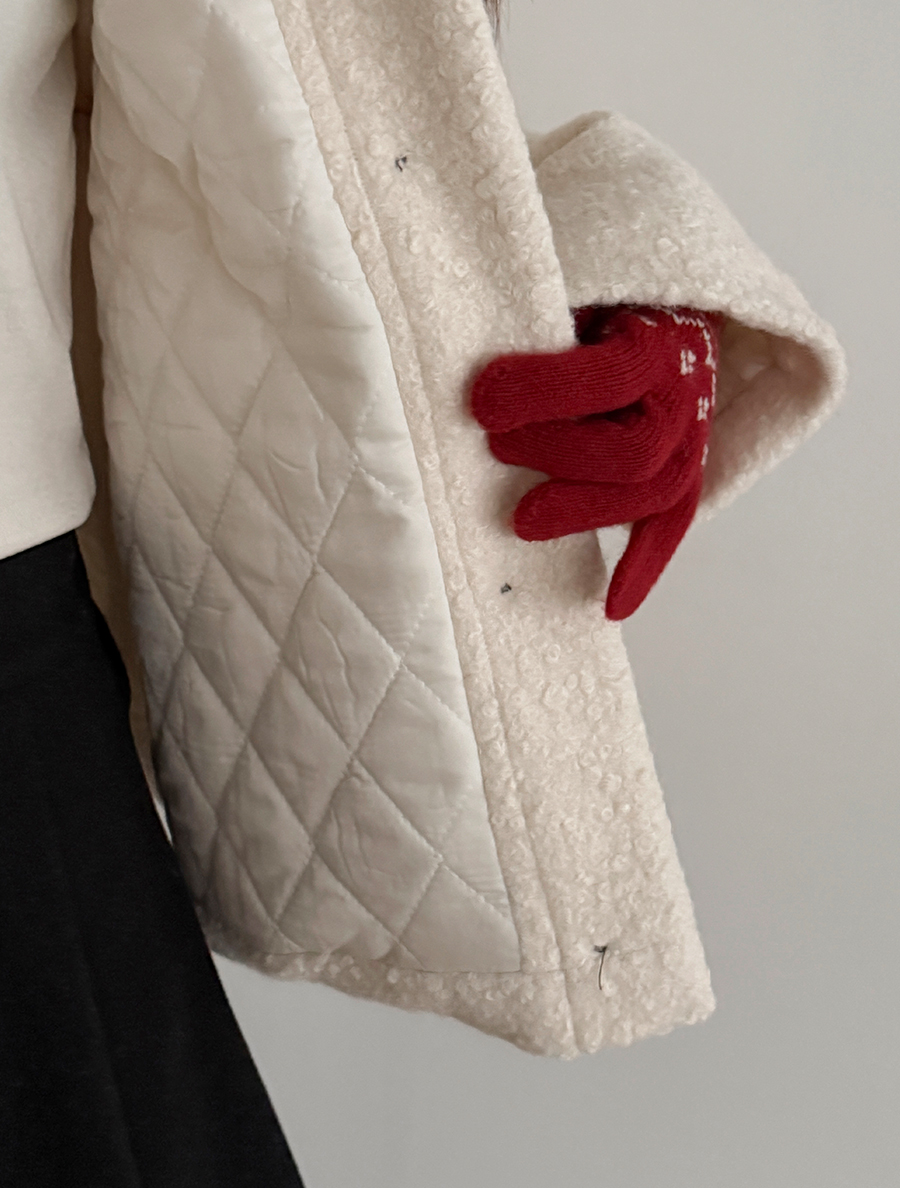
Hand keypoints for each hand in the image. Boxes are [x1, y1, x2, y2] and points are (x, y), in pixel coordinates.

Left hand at [469, 305, 721, 618]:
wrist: (654, 308)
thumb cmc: (594, 301)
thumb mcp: (570, 292)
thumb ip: (535, 319)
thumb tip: (473, 369)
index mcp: (660, 336)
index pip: (613, 376)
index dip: (546, 392)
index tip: (483, 401)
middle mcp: (687, 393)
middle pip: (637, 451)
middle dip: (560, 455)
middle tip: (496, 448)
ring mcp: (692, 439)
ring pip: (655, 495)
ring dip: (584, 513)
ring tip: (520, 520)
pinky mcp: (683, 474)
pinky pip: (673, 526)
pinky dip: (643, 567)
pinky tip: (610, 606)